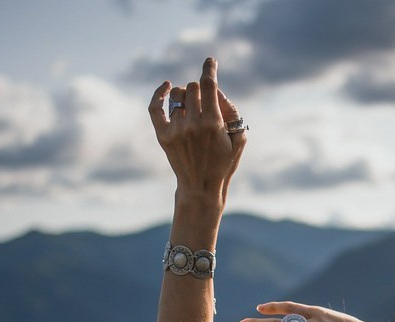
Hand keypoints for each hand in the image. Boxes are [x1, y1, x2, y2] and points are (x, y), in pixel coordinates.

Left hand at [149, 58, 245, 204]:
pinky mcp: (163, 135)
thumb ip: (232, 112)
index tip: (210, 61)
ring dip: (185, 94)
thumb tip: (217, 91)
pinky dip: (159, 94)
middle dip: (200, 90)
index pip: (208, 85)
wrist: (200, 187)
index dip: (209, 69)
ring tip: (191, 105)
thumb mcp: (239, 140)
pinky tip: (166, 86)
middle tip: (206, 104)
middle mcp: (193, 124)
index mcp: (213, 124)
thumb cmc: (223, 163)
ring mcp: (176, 130)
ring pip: (177, 94)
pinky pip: (155, 107)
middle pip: (192, 87)